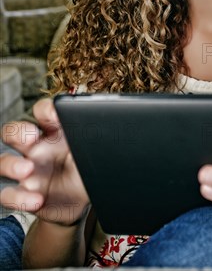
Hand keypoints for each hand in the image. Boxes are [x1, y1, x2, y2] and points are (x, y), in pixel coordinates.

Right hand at [0, 98, 89, 225]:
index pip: (43, 112)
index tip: (54, 113)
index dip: (45, 109)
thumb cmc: (84, 171)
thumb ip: (89, 142)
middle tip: (31, 136)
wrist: (81, 203)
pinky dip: (19, 198)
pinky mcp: (22, 193)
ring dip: (11, 164)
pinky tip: (36, 200)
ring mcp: (26, 170)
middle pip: (14, 131)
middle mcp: (36, 147)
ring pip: (4, 161)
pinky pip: (9, 194)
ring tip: (27, 170)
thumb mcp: (92, 154)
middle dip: (18, 131)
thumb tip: (101, 133)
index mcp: (54, 131)